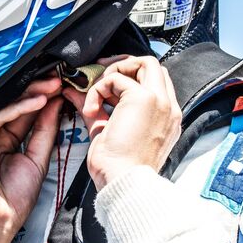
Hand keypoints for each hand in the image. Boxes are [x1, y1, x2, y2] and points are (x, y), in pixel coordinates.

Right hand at [0, 77, 63, 242]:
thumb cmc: (11, 201)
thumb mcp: (36, 159)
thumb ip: (44, 132)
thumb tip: (55, 105)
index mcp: (3, 140)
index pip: (24, 113)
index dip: (44, 100)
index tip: (64, 88)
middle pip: (14, 106)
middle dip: (38, 91)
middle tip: (60, 79)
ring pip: (5, 106)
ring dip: (30, 94)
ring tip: (53, 85)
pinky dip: (18, 108)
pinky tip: (37, 101)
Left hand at [63, 55, 180, 188]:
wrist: (123, 181)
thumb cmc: (117, 167)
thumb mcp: (104, 130)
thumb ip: (94, 107)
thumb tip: (73, 91)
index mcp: (165, 118)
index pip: (155, 83)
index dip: (130, 78)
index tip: (108, 85)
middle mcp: (168, 107)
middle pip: (153, 66)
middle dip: (125, 65)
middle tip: (101, 77)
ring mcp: (159, 101)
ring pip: (144, 62)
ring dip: (115, 72)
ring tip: (97, 94)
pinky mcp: (144, 98)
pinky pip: (116, 78)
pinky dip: (98, 89)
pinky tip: (91, 110)